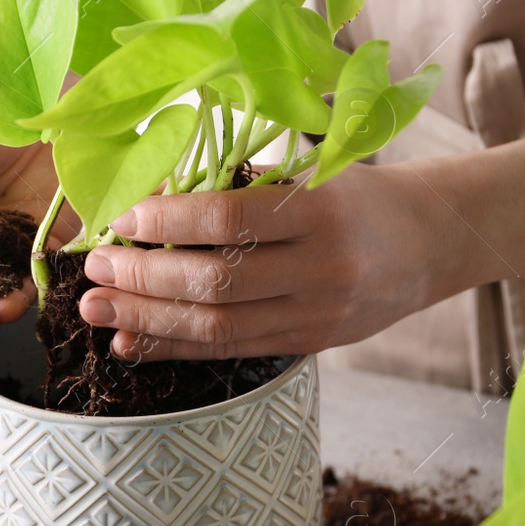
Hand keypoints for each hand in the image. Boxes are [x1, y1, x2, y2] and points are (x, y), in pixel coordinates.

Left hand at [78, 163, 452, 359]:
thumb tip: (148, 197)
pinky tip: (133, 340)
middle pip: (217, 284)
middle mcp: (323, 270)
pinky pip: (232, 352)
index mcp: (322, 212)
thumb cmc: (355, 195)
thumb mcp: (311, 173)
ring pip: (218, 328)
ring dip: (148, 320)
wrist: (429, 244)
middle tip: (95, 268)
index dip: (169, 222)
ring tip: (98, 308)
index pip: (231, 221)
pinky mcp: (309, 345)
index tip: (123, 217)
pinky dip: (176, 347)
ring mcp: (318, 315)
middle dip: (145, 278)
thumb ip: (240, 185)